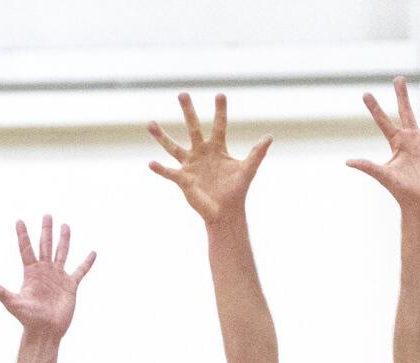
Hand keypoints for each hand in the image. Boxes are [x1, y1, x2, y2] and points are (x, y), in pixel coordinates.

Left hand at [0, 216, 95, 339]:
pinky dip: (86, 263)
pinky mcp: (70, 286)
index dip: (23, 235)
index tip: (19, 221)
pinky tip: (92, 253)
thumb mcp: (15, 304)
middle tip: (47, 215)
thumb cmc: (28, 319)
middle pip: (45, 246)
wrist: (46, 331)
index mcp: (31, 273)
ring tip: (65, 225)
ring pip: (62, 253)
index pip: (26, 249)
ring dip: (64, 240)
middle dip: (46, 231)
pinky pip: (80, 271)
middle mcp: (44, 271)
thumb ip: (3, 294)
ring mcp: (58, 277)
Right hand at [148, 93, 271, 223]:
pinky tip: (151, 163)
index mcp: (217, 148)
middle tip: (182, 94)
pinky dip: (160, 169)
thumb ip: (257, 154)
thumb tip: (270, 137)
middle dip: (188, 112)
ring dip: (162, 136)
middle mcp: (201, 152)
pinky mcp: (183, 179)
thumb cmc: (237, 191)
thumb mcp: (248, 170)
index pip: (219, 126)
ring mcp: (190, 165)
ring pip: (173, 147)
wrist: (226, 212)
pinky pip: (169, 173)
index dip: (220, 111)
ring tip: (150, 124)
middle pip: (193, 128)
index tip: (220, 94)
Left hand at [348, 76, 419, 210]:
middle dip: (402, 95)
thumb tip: (348, 162)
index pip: (383, 122)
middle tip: (398, 78)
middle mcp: (412, 139)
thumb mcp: (384, 176)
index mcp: (396, 143)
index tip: (365, 93)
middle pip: (406, 111)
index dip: (374, 108)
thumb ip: (368, 166)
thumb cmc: (401, 191)